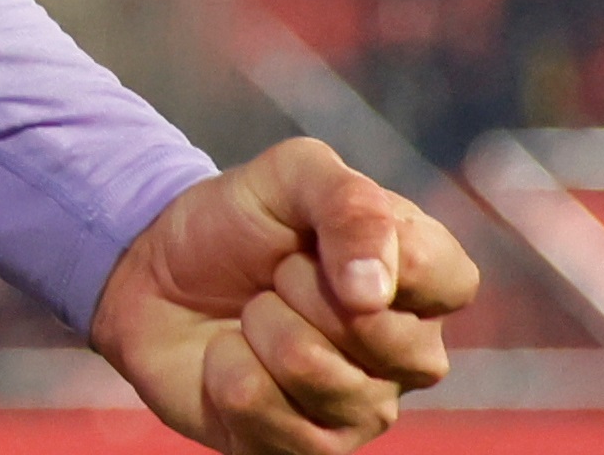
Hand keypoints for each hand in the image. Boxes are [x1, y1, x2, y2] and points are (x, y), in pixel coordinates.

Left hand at [87, 138, 475, 454]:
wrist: (154, 273)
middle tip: (277, 274)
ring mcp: (363, 410)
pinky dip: (225, 367)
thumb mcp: (291, 175)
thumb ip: (350, 204)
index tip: (322, 238)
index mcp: (421, 281)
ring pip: (312, 370)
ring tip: (253, 313)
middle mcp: (409, 355)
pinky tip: (231, 356)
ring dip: (258, 325)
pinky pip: (261, 409)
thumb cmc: (237, 223)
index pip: (449, 280)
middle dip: (299, 288)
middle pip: (377, 334)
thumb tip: (373, 292)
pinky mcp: (307, 449)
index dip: (382, 255)